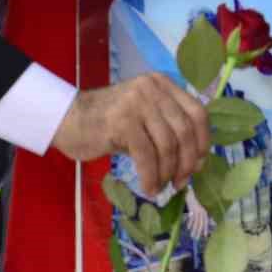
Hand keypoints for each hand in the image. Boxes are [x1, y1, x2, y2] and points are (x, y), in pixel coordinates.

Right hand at [50, 74, 208, 193]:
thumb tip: (195, 162)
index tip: (198, 165)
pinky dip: (151, 176)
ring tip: (161, 186)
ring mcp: (137, 102)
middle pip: (185, 130)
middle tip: (180, 182)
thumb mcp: (143, 118)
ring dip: (167, 172)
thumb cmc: (107, 124)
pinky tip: (148, 187)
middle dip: (187, 162)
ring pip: (167, 144)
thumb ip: (167, 129)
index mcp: (162, 84)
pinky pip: (147, 155)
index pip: (197, 112)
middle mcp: (152, 88)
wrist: (68, 119)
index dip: (203, 142)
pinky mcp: (122, 121)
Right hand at [182, 186, 212, 238]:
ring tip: (192, 235)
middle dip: (199, 231)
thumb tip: (209, 223)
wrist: (190, 194)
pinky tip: (188, 228)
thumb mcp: (200, 210)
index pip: (206, 222)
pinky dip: (190, 223)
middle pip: (201, 223)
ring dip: (194, 229)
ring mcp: (197, 210)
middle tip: (196, 238)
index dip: (205, 229)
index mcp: (204, 212)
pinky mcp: (192, 209)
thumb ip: (203, 217)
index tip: (205, 236)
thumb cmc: (195, 203)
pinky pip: (191, 218)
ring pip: (196, 222)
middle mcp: (201, 211)